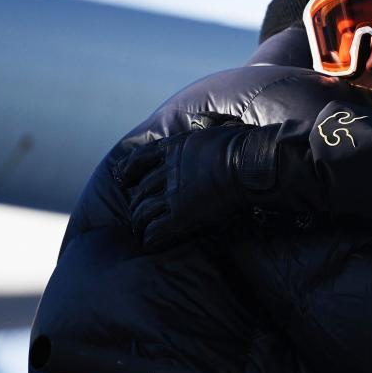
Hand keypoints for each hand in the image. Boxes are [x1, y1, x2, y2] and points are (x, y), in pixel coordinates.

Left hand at [114, 125, 255, 249]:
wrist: (249, 164)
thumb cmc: (245, 147)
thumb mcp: (218, 132)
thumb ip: (207, 138)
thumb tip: (218, 130)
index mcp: (176, 148)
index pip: (141, 157)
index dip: (128, 169)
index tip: (121, 178)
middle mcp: (169, 170)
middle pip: (141, 189)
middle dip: (135, 203)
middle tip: (135, 214)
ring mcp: (174, 193)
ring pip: (143, 211)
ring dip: (139, 223)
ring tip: (140, 231)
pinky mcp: (182, 214)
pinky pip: (157, 229)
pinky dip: (150, 237)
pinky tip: (149, 242)